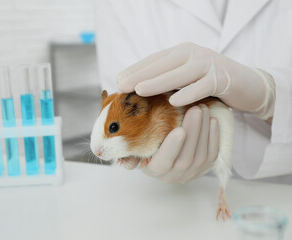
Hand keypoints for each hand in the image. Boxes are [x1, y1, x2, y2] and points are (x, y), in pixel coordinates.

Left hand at [117, 42, 274, 119]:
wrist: (247, 83)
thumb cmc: (210, 82)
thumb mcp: (186, 77)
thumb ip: (167, 78)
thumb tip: (139, 88)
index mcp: (181, 52)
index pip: (155, 60)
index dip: (136, 69)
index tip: (118, 80)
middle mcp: (193, 54)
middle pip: (163, 64)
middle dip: (141, 74)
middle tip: (122, 85)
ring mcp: (208, 64)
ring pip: (180, 73)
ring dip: (158, 82)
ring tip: (140, 90)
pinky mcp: (222, 78)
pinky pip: (203, 86)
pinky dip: (189, 93)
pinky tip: (174, 102)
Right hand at [122, 105, 218, 182]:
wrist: (165, 152)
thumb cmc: (147, 140)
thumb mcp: (136, 144)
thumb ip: (129, 142)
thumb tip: (115, 141)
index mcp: (154, 170)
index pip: (163, 163)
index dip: (172, 148)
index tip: (178, 130)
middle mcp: (173, 175)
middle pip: (186, 158)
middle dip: (193, 131)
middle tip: (195, 108)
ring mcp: (191, 173)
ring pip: (201, 155)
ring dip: (203, 130)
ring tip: (202, 108)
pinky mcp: (205, 168)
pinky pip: (212, 154)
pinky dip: (213, 137)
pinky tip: (211, 120)